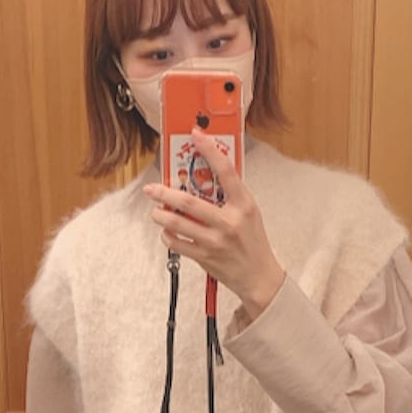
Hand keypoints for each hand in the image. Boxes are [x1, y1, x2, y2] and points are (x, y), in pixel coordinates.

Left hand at [143, 127, 284, 320]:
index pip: (226, 171)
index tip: (196, 135)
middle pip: (189, 202)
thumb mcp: (250, 213)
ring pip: (178, 224)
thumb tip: (208, 173)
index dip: (209, 150)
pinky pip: (178, 244)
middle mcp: (229, 222)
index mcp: (243, 205)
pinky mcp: (205, 257)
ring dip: (161, 216)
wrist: (259, 277)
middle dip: (165, 193)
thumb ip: (231, 195)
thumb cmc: (253, 243)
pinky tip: (167, 232)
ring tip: (156, 212)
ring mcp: (216, 241)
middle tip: (152, 189)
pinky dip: (168, 237)